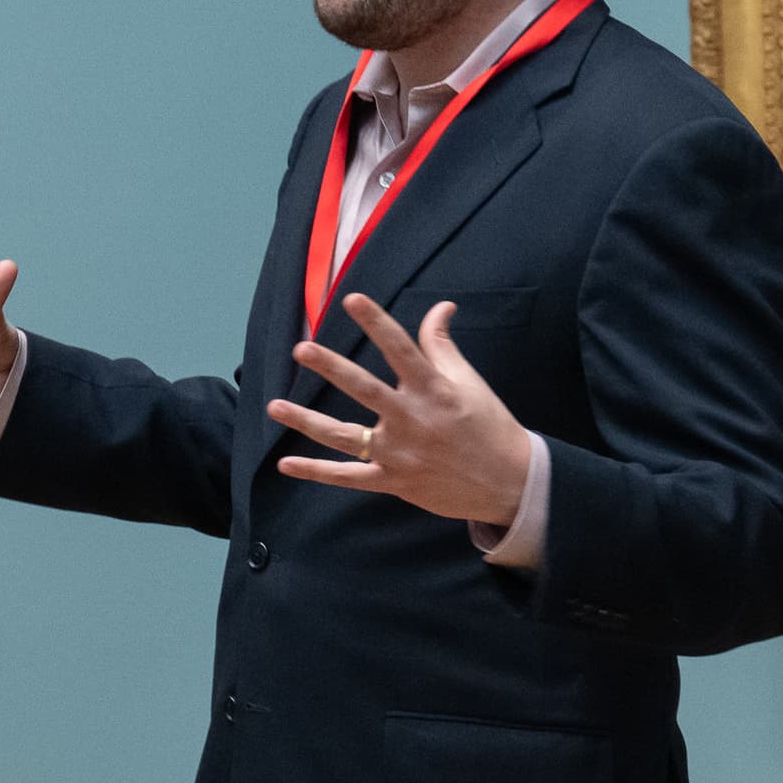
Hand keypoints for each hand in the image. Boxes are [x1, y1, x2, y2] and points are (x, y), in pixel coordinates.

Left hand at [266, 294, 536, 526]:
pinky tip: (286, 464)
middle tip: (301, 349)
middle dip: (332, 368)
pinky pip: (348, 477)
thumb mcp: (470, 382)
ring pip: (344, 436)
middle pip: (364, 390)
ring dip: (306, 422)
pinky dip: (316, 473)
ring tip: (273, 406)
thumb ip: (443, 345)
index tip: (352, 299)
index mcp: (434, 390)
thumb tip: (441, 306)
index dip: (376, 322)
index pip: (400, 349)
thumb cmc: (489, 425)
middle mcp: (413, 420)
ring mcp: (399, 453)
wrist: (509, 483)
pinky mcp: (393, 481)